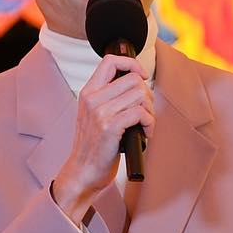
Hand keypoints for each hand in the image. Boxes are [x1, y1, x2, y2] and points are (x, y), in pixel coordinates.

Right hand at [52, 54, 154, 224]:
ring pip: (140, 95)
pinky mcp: (110, 127)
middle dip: (147, 94)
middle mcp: (92, 99)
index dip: (131, 63)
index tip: (141, 76)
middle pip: (133, 79)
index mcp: (88, 92)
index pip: (110, 61)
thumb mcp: (94, 115)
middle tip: (144, 111)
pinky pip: (141, 113)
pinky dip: (149, 124)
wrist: (82, 171)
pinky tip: (144, 134)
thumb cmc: (94, 146)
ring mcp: (100, 113)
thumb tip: (137, 83)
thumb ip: (109, 97)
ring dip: (150, 111)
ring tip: (144, 124)